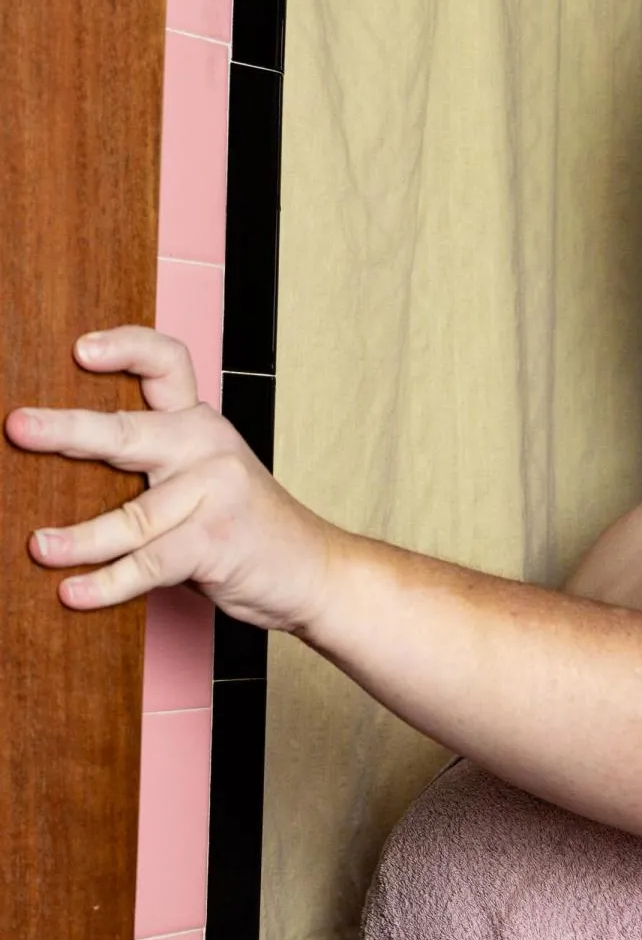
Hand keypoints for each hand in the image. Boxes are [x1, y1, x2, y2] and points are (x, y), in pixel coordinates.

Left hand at [4, 326, 334, 630]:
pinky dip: (106, 582)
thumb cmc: (247, 526)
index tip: (80, 350)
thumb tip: (54, 475)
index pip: (166, 363)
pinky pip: (148, 562)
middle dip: (67, 430)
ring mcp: (215, 494)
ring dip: (78, 539)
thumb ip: (151, 466)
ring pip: (130, 516)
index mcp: (199, 424)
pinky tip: (75, 591)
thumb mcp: (206, 477)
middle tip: (19, 426)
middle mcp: (206, 447)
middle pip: (129, 431)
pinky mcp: (214, 542)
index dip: (124, 347)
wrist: (315, 569)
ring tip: (39, 547)